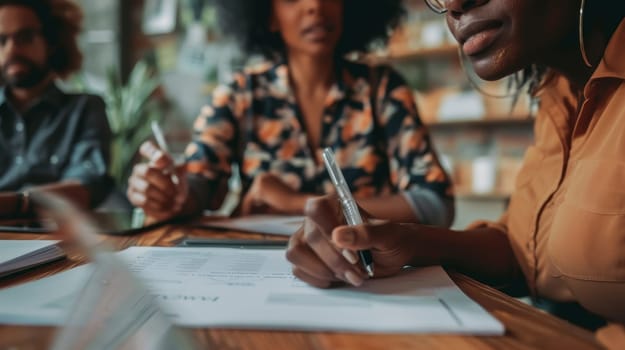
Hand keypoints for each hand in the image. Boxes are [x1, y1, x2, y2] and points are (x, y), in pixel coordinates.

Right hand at [127, 141, 187, 220]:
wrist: (171, 199)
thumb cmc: (175, 182)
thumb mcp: (182, 174)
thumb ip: (185, 172)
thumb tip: (192, 172)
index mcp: (153, 158)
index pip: (148, 148)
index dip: (153, 153)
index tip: (163, 161)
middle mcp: (140, 168)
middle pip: (147, 171)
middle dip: (164, 184)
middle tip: (175, 193)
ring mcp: (134, 182)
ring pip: (147, 189)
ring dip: (164, 197)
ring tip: (174, 202)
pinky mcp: (133, 196)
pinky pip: (145, 201)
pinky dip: (159, 206)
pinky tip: (167, 207)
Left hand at [239, 173, 309, 214]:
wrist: (299, 203)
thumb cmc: (290, 205)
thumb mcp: (274, 202)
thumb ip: (263, 203)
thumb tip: (250, 210)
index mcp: (268, 177)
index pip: (255, 191)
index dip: (251, 203)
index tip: (247, 212)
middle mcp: (263, 176)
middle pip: (251, 194)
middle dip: (248, 206)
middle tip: (243, 216)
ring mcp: (261, 181)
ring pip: (249, 198)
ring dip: (247, 208)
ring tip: (244, 218)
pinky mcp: (260, 189)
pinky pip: (249, 201)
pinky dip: (247, 210)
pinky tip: (245, 218)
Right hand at [286, 195, 439, 287]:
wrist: (391, 257)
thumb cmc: (391, 240)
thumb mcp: (388, 235)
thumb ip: (366, 233)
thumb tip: (339, 236)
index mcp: (334, 205)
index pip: (316, 209)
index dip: (329, 231)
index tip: (351, 254)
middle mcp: (316, 220)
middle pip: (311, 238)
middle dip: (336, 261)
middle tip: (359, 272)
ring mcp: (306, 239)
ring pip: (297, 253)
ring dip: (325, 271)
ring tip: (349, 275)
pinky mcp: (304, 258)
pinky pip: (298, 270)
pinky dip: (318, 279)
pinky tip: (337, 278)